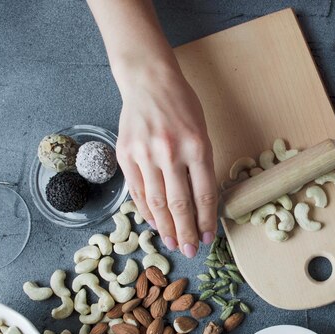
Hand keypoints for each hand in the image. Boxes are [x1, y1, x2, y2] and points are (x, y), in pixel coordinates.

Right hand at [115, 62, 216, 257]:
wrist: (148, 81)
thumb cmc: (182, 106)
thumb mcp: (202, 132)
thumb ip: (201, 166)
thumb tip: (200, 204)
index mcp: (196, 146)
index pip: (204, 194)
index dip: (207, 220)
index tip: (209, 237)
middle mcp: (170, 152)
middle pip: (179, 204)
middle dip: (186, 233)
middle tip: (192, 251)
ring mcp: (144, 154)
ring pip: (157, 203)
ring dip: (166, 228)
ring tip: (174, 244)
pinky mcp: (125, 155)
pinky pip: (137, 191)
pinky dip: (146, 211)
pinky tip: (155, 224)